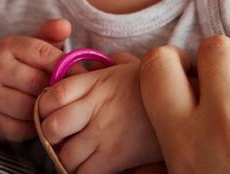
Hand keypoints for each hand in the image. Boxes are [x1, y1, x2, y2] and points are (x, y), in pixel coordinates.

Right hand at [0, 19, 70, 140]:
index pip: (42, 53)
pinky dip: (34, 126)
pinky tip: (39, 119)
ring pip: (28, 107)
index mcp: (6, 46)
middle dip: (55, 89)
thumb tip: (65, 25)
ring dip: (45, 109)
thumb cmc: (21, 67)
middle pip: (36, 82)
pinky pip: (21, 128)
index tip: (81, 75)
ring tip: (54, 106)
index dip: (65, 65)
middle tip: (69, 95)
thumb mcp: (33, 48)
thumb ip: (50, 35)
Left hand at [36, 53, 162, 172]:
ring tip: (77, 154)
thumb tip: (84, 66)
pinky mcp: (116, 156)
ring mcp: (105, 133)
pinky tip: (90, 165)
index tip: (52, 112)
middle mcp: (96, 107)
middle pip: (51, 127)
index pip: (52, 95)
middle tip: (61, 137)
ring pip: (65, 155)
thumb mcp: (125, 67)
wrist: (185, 101)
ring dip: (66, 158)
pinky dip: (82, 172)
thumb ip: (100, 66)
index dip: (44, 107)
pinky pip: (84, 172)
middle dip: (50, 135)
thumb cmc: (152, 86)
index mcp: (96, 83)